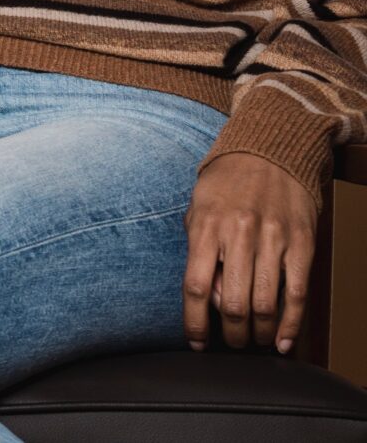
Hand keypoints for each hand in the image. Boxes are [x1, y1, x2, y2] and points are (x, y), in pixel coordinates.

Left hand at [183, 152, 318, 352]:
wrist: (268, 154)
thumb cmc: (225, 186)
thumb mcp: (197, 212)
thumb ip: (198, 253)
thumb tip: (210, 300)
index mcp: (206, 227)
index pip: (195, 286)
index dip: (194, 321)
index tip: (196, 341)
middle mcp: (239, 234)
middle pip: (233, 303)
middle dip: (230, 333)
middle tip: (230, 342)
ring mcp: (274, 240)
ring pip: (266, 304)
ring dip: (258, 332)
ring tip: (253, 339)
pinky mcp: (302, 244)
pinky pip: (297, 294)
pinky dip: (290, 324)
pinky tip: (281, 340)